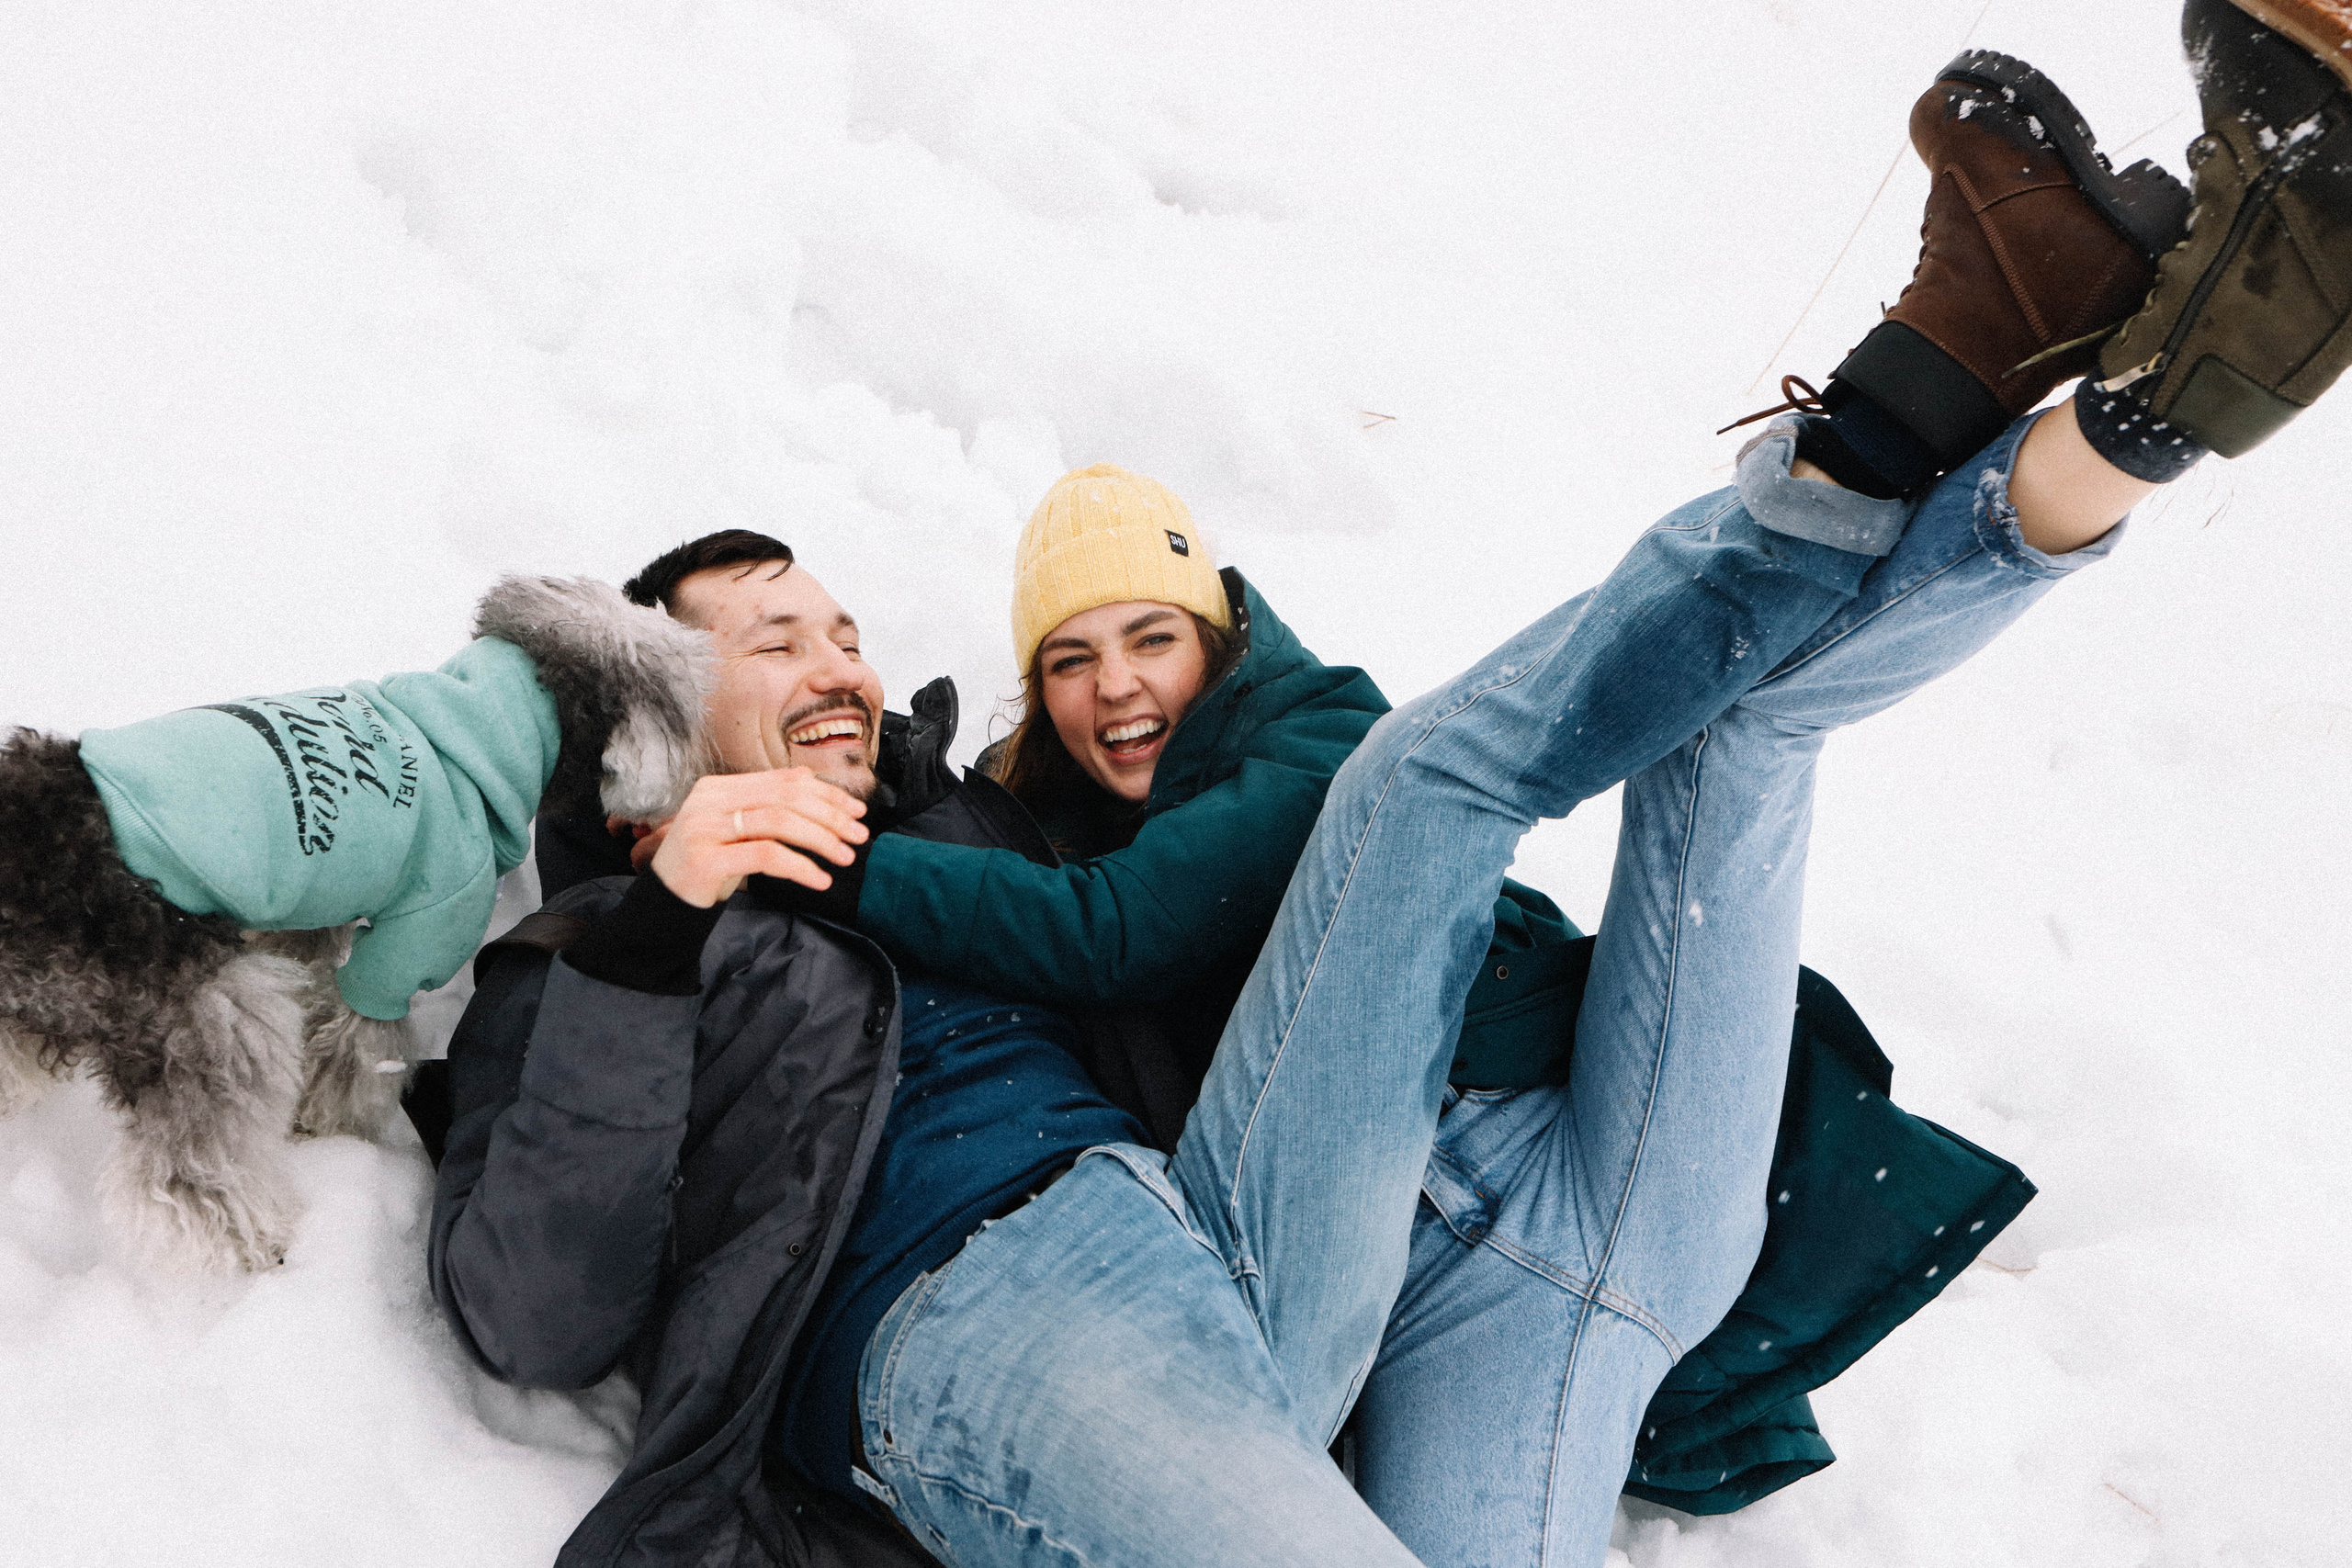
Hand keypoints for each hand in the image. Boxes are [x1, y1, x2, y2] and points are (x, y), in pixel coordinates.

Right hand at [644, 768, 867, 908]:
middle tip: (859, 836)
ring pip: (778, 822)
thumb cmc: (709, 864)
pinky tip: (820, 880)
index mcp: (719, 787)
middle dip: (830, 816)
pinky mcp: (706, 860)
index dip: (825, 792)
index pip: (783, 780)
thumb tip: (814, 784)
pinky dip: (800, 867)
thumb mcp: (737, 830)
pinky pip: (765, 856)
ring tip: (846, 857)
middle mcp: (709, 801)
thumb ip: (767, 806)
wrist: (664, 902)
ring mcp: (704, 828)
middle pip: (785, 797)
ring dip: (820, 840)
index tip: (856, 811)